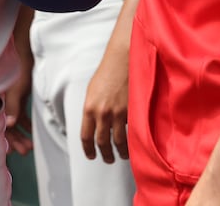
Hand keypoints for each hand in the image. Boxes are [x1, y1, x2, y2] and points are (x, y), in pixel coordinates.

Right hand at [3, 63, 33, 154]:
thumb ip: (13, 106)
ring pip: (14, 122)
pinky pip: (20, 115)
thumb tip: (9, 125)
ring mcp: (9, 100)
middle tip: (26, 151)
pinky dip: (26, 124)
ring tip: (31, 145)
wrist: (25, 53)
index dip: (4, 138)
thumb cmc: (18, 69)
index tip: (13, 151)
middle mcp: (0, 102)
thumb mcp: (16, 89)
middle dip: (16, 140)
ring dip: (22, 134)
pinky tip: (32, 132)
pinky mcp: (18, 97)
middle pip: (6, 126)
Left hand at [80, 47, 129, 162]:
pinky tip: (133, 144)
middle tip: (108, 160)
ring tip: (122, 156)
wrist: (122, 60)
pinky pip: (131, 132)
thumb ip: (92, 109)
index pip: (85, 136)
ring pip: (118, 141)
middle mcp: (102, 113)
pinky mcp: (132, 112)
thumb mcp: (92, 91)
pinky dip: (132, 141)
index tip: (91, 156)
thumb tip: (94, 126)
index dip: (88, 149)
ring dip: (120, 152)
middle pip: (102, 142)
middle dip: (105, 154)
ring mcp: (118, 113)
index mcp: (89, 108)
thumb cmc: (107, 73)